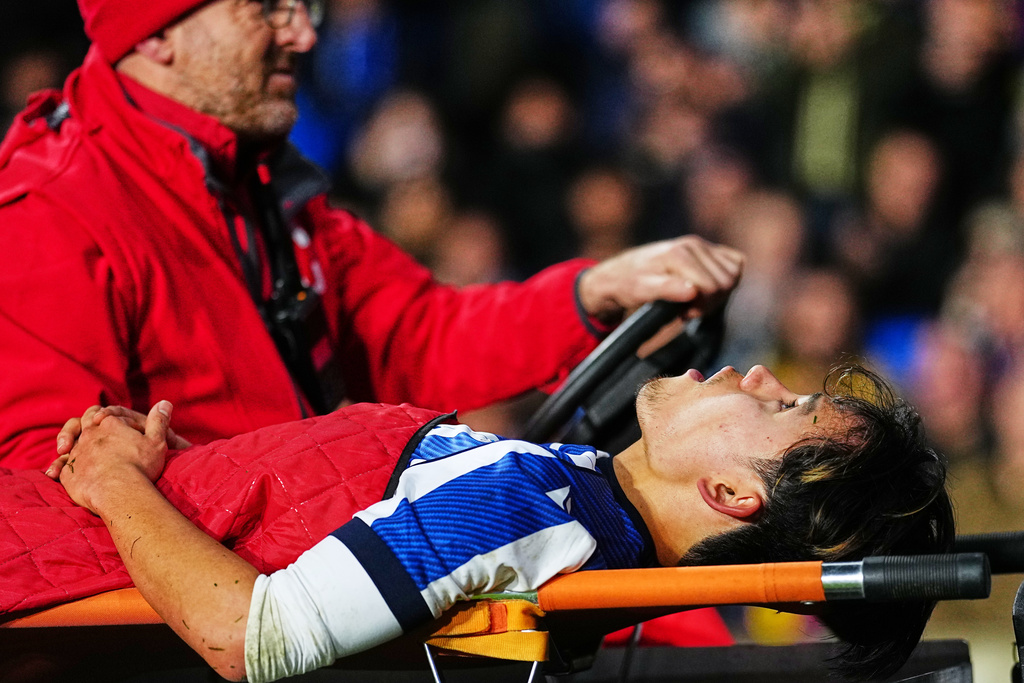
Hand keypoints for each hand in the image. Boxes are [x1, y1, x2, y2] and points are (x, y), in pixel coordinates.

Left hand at [53, 404, 190, 466]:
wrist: (120, 491)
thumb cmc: (140, 465)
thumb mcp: (157, 441)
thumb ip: (159, 421)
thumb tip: (165, 403)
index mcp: (109, 423)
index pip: (104, 413)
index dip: (108, 418)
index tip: (115, 426)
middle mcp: (89, 434)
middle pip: (83, 422)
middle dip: (86, 425)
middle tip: (92, 434)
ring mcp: (77, 453)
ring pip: (70, 444)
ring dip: (72, 447)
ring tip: (79, 456)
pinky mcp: (68, 473)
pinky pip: (62, 467)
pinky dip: (63, 469)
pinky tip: (69, 475)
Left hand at [577, 236, 743, 324]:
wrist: (622, 272)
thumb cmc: (630, 284)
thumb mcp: (642, 291)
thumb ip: (667, 290)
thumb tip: (693, 292)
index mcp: (679, 254)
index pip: (713, 287)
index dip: (702, 307)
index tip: (683, 314)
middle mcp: (693, 245)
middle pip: (726, 282)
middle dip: (710, 301)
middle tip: (687, 308)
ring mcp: (702, 245)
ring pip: (733, 274)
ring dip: (717, 293)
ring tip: (693, 298)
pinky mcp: (708, 249)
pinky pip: (735, 264)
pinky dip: (725, 280)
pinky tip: (704, 287)